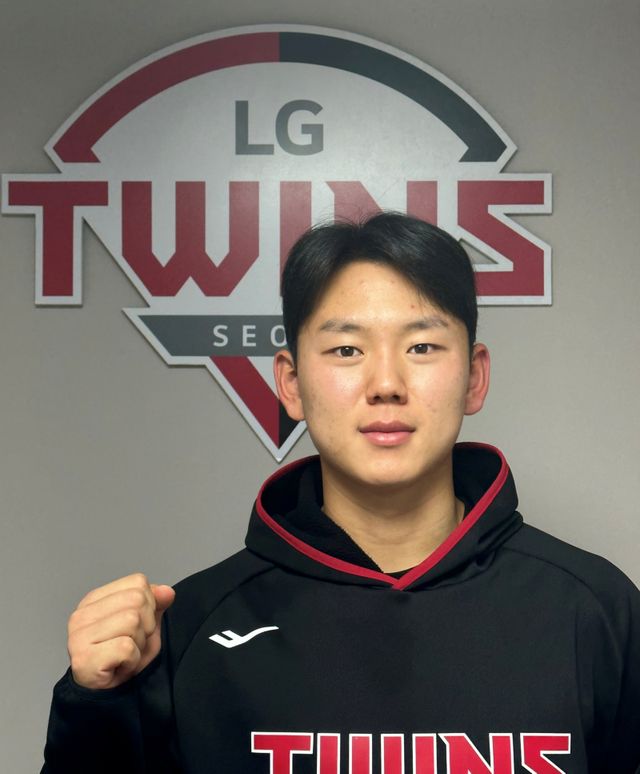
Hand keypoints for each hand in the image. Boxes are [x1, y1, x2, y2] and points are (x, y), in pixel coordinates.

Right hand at [67, 573, 174, 689]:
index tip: (138, 626)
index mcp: (94, 600)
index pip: (138, 583)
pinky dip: (132, 660)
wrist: (106, 697)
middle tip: (132, 645)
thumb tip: (167, 591)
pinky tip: (120, 667)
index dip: (149, 605)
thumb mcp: (146, 625)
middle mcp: (82, 614)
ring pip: (133, 621)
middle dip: (146, 626)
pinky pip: (127, 648)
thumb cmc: (123, 659)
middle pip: (137, 600)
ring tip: (125, 656)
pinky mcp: (83, 658)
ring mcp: (78, 636)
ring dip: (139, 644)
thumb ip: (156, 604)